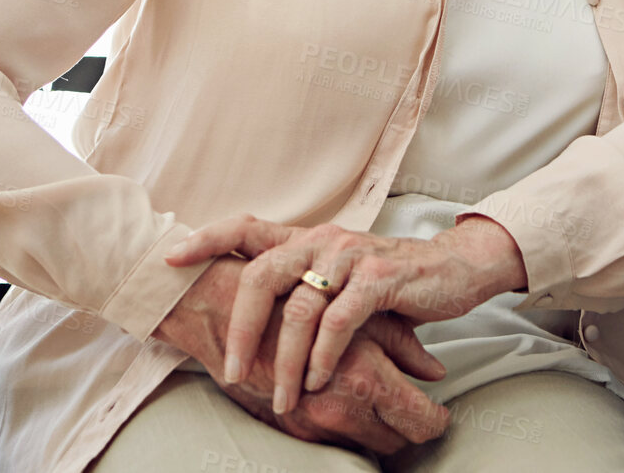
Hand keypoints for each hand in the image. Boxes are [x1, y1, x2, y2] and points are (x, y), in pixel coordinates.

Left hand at [165, 214, 525, 414]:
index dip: (205, 239)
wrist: (453, 269)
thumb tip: (248, 323)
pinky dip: (324, 355)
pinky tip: (320, 380)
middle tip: (233, 372)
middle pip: (260, 275)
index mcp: (305, 238)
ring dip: (286, 360)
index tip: (169, 259)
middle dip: (242, 329)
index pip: (244, 226)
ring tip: (283, 397)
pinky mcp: (380, 277)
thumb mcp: (338, 280)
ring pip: (300, 308)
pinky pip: (339, 320)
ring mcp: (350, 255)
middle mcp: (321, 239)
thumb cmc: (388, 282)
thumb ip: (300, 290)